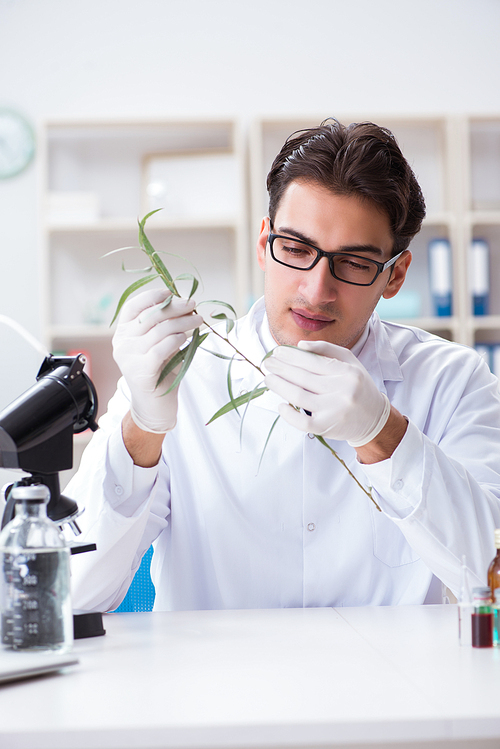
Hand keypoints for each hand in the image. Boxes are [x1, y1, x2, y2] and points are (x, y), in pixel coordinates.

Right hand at [112, 288, 202, 432]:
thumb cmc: (160, 371)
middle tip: (193, 304)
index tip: (171, 292)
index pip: (133, 307)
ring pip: (159, 330)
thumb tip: (184, 303)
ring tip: (198, 320)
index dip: (151, 296)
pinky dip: (176, 339)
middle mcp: (122, 343)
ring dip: (182, 322)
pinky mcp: (140, 371)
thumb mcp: (160, 343)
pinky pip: (160, 348)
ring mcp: (129, 357)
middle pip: (150, 316)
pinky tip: (186, 338)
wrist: (155, 405)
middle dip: (174, 307)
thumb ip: (165, 325)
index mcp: (123, 332)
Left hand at [264, 339, 390, 446]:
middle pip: (303, 378)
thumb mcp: (349, 362)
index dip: (292, 356)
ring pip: (298, 397)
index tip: (277, 352)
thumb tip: (300, 345)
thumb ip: (326, 349)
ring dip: (279, 386)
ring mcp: (334, 411)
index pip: (313, 361)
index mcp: (347, 373)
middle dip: (281, 369)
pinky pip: (301, 422)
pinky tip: (280, 405)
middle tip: (267, 363)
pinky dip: (288, 414)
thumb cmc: (358, 386)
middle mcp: (342, 391)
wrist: (374, 418)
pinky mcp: (327, 428)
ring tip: (268, 379)